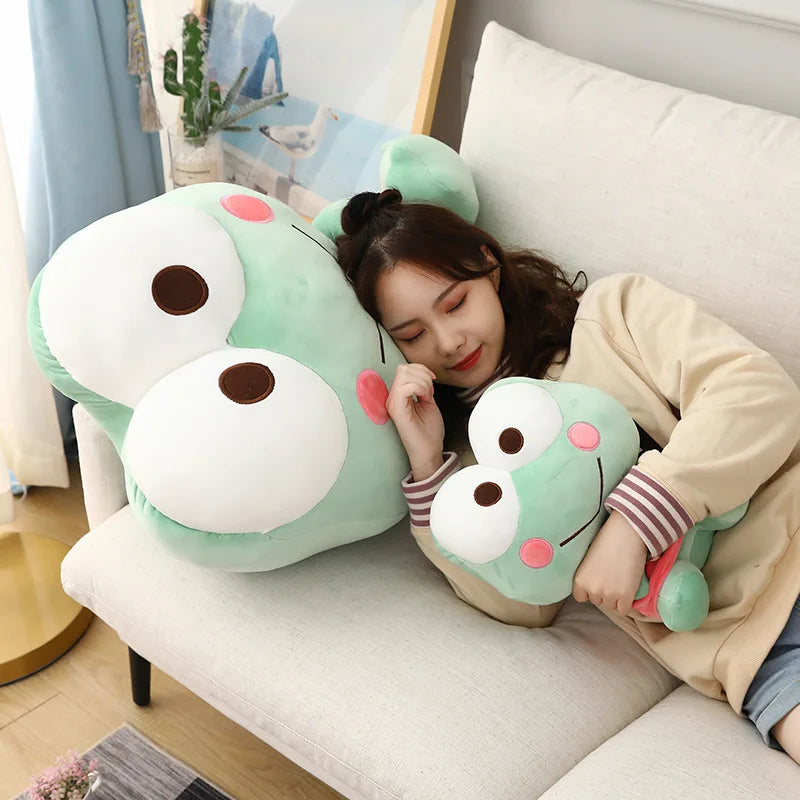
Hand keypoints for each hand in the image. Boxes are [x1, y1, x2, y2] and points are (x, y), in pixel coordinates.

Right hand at [385, 364, 444, 480]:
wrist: (429, 450)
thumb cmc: (428, 431)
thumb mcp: (428, 402)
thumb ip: (423, 388)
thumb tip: (424, 375)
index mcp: (399, 395)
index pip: (404, 369)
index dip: (422, 370)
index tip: (433, 381)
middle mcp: (393, 397)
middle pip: (403, 368)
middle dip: (423, 375)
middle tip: (431, 391)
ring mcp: (393, 403)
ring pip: (404, 374)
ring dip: (423, 382)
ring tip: (428, 396)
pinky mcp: (396, 410)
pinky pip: (404, 387)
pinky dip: (419, 388)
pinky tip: (425, 398)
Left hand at [572, 510, 647, 615]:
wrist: (625, 534)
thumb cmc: (606, 542)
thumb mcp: (588, 560)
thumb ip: (588, 576)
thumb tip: (593, 586)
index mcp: (579, 580)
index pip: (581, 597)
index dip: (590, 590)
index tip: (598, 581)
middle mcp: (592, 590)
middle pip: (597, 601)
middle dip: (604, 592)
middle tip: (612, 576)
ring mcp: (609, 595)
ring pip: (611, 606)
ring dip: (616, 597)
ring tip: (621, 579)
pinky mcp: (625, 597)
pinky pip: (623, 610)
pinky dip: (626, 602)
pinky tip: (628, 588)